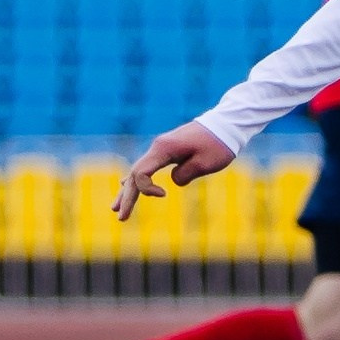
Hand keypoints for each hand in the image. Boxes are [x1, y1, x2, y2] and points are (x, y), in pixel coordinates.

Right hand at [115, 122, 235, 219]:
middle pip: (135, 175)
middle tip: (120, 217)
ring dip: (128, 190)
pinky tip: (125, 186)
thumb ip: (184, 175)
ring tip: (114, 208)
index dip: (146, 189)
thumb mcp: (205, 163)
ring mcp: (161, 148)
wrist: (226, 123)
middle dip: (127, 197)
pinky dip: (136, 180)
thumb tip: (173, 181)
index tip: (164, 195)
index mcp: (163, 149)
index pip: (141, 173)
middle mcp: (157, 147)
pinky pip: (146, 167)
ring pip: (138, 171)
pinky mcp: (168, 150)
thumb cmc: (218, 144)